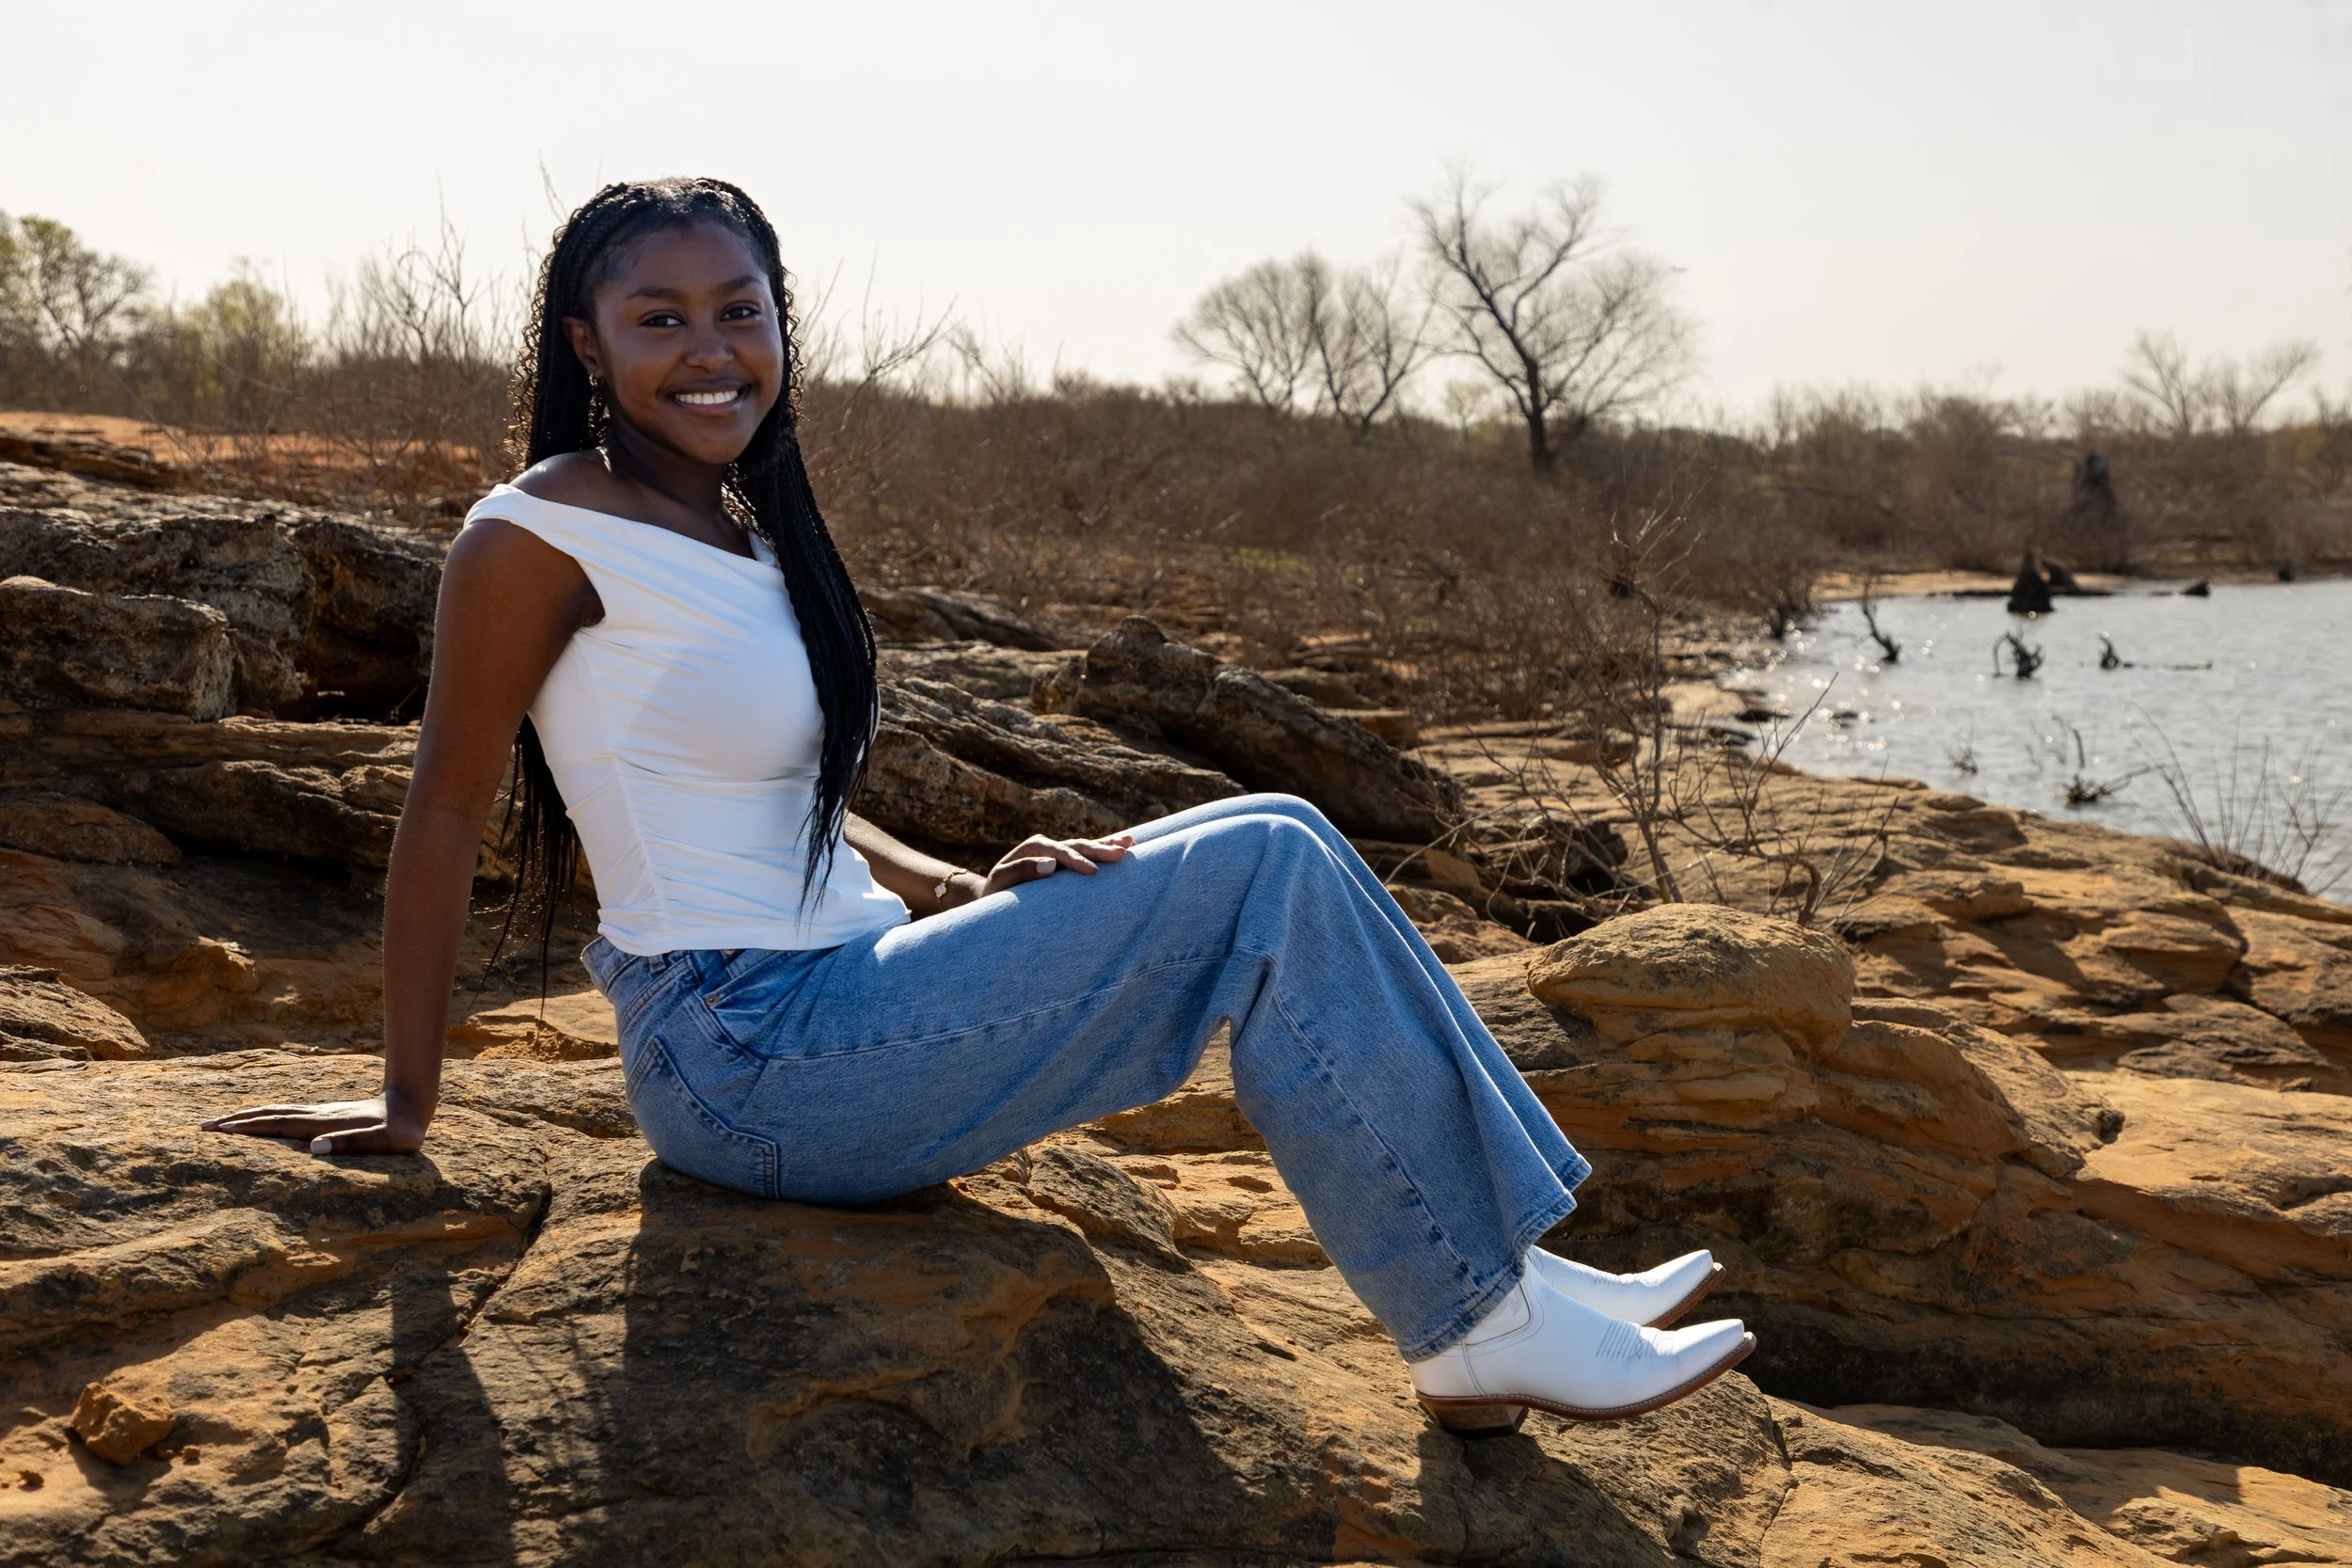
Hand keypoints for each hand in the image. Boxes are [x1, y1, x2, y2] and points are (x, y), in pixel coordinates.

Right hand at [200, 1095, 426, 1156]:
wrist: (413, 1105)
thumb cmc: (400, 1131)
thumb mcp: (382, 1142)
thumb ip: (352, 1144)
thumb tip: (314, 1150)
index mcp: (322, 1124)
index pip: (276, 1125)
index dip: (247, 1128)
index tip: (217, 1130)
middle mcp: (316, 1116)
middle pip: (268, 1115)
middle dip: (236, 1120)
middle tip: (202, 1126)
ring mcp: (320, 1114)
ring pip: (276, 1112)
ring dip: (248, 1116)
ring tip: (222, 1121)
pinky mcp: (327, 1116)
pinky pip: (288, 1116)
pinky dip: (267, 1117)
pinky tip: (262, 1121)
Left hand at [981, 832, 1134, 894]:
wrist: (995, 894)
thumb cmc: (996, 891)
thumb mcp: (1001, 882)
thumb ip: (1022, 871)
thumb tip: (1051, 865)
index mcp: (1035, 848)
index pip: (1060, 852)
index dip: (1077, 861)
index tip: (1093, 872)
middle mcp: (1050, 846)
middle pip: (1079, 845)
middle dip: (1100, 849)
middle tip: (1122, 853)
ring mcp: (1059, 852)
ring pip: (1088, 846)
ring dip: (1109, 844)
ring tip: (1130, 843)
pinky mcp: (1066, 861)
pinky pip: (1089, 854)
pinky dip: (1106, 847)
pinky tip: (1127, 841)